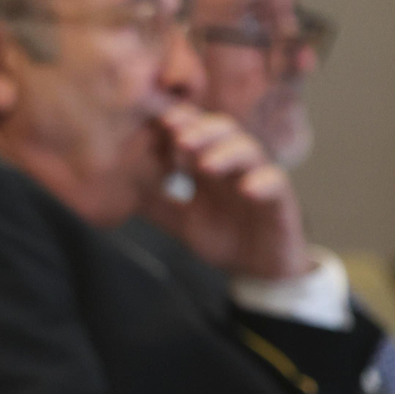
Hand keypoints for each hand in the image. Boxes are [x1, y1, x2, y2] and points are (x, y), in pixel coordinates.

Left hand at [143, 104, 308, 278]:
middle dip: (200, 130)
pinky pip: (277, 184)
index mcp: (207, 167)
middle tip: (178, 137)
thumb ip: (154, 204)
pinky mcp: (280, 201)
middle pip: (223, 131)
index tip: (155, 123)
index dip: (179, 124)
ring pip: (249, 150)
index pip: (195, 132)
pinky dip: (263, 183)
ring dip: (226, 152)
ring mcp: (258, 180)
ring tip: (205, 164)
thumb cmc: (222, 237)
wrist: (258, 270)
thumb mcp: (180, 221)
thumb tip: (115, 192)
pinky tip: (247, 189)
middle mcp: (233, 167)